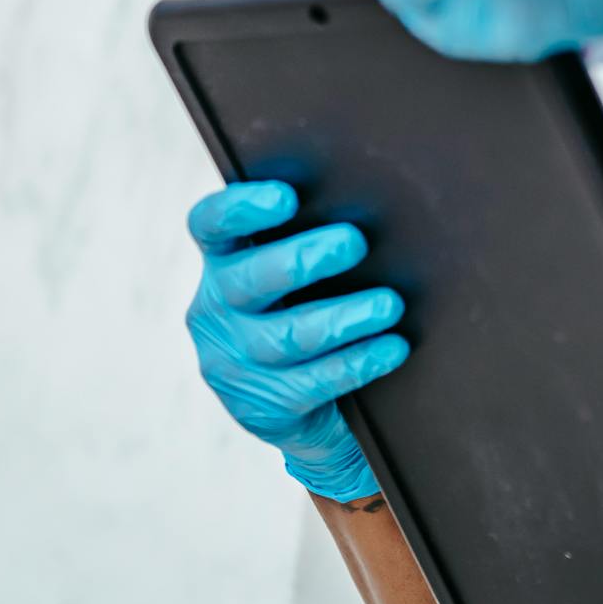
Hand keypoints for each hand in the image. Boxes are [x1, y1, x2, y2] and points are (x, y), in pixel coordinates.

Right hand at [184, 181, 408, 501]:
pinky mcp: (260, 406)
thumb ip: (315, 238)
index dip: (240, 208)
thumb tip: (376, 206)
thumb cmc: (316, 310)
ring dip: (343, 318)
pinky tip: (391, 348)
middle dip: (303, 259)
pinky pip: (312, 382)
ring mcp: (232, 362)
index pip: (211, 225)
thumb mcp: (304, 276)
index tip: (286, 196)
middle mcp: (216, 310)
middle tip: (354, 242)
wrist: (313, 407)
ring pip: (285, 337)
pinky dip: (358, 362)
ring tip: (389, 304)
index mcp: (224, 262)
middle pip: (250, 279)